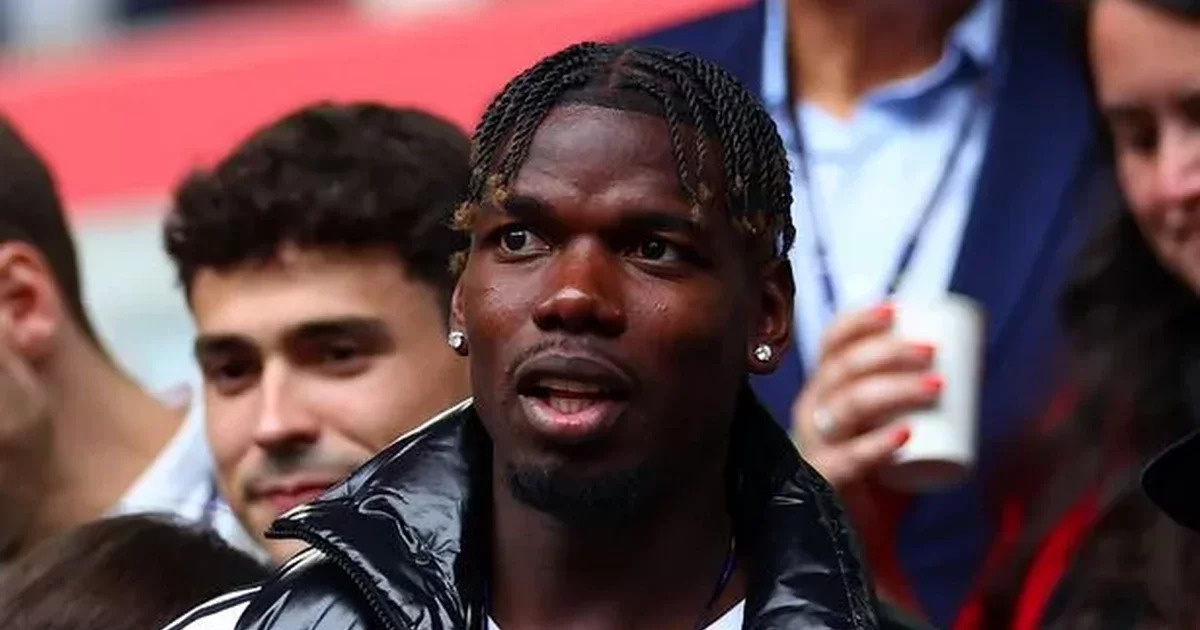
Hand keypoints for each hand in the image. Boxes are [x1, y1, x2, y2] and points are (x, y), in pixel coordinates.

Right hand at [790, 302, 937, 616]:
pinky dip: (876, 444)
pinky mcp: (823, 480)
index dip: (860, 320)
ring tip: (934, 387)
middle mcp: (813, 409)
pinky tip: (905, 436)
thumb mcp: (895, 424)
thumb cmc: (883, 474)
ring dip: (892, 388)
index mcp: (826, 387)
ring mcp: (814, 444)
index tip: (898, 310)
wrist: (861, 535)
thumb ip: (922, 396)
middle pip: (842, 367)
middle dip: (888, 351)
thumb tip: (976, 359)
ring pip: (846, 404)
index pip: (831, 342)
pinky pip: (846, 458)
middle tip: (932, 353)